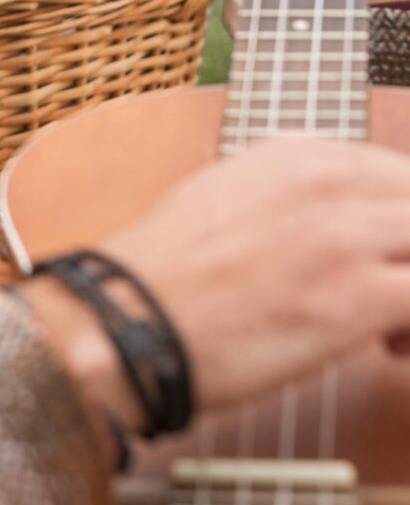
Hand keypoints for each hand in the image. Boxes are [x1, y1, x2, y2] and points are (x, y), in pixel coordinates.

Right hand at [24, 139, 409, 430]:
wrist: (124, 322)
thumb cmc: (159, 278)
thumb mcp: (220, 194)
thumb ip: (284, 191)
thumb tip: (323, 214)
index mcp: (295, 154)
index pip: (395, 174)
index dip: (396, 223)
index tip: (381, 259)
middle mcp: (328, 182)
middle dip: (409, 252)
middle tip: (391, 296)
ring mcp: (346, 236)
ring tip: (392, 329)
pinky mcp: (357, 298)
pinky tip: (388, 350)